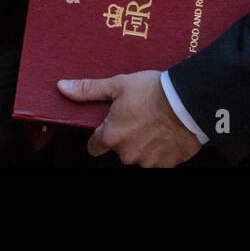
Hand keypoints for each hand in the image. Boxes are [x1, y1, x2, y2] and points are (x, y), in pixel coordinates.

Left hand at [58, 70, 201, 167]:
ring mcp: (147, 162)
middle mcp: (126, 154)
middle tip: (139, 117)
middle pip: (119, 150)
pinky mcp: (167, 165)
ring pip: (139, 155)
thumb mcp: (118, 85)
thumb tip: (62, 87)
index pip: (94, 146)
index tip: (111, 124)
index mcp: (111, 136)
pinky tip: (167, 133)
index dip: (101, 135)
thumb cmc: (151, 91)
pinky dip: (161, 150)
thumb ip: (88, 90)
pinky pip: (159, 160)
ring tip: (155, 123)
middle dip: (126, 138)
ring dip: (144, 144)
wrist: (187, 102)